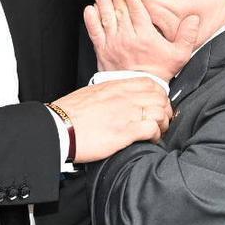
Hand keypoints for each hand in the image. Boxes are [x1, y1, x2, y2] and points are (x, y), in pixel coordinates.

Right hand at [52, 77, 171, 162]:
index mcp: (116, 87)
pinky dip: (156, 135)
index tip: (157, 105)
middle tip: (161, 121)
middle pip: (160, 97)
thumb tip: (119, 99)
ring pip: (160, 112)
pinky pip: (152, 129)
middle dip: (165, 110)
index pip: (150, 84)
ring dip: (162, 124)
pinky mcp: (125, 132)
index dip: (159, 95)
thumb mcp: (93, 93)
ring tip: (157, 132)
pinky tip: (150, 140)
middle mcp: (124, 97)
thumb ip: (110, 94)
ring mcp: (126, 113)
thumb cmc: (71, 113)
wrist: (58, 127)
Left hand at [83, 0, 199, 81]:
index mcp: (145, 35)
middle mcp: (127, 36)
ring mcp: (113, 43)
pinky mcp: (103, 50)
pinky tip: (90, 9)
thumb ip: (187, 36)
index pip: (136, 9)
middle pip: (120, 9)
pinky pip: (95, 32)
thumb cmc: (159, 72)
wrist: (139, 90)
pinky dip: (91, 20)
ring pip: (106, 17)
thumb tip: (193, 19)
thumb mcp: (180, 55)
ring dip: (102, 2)